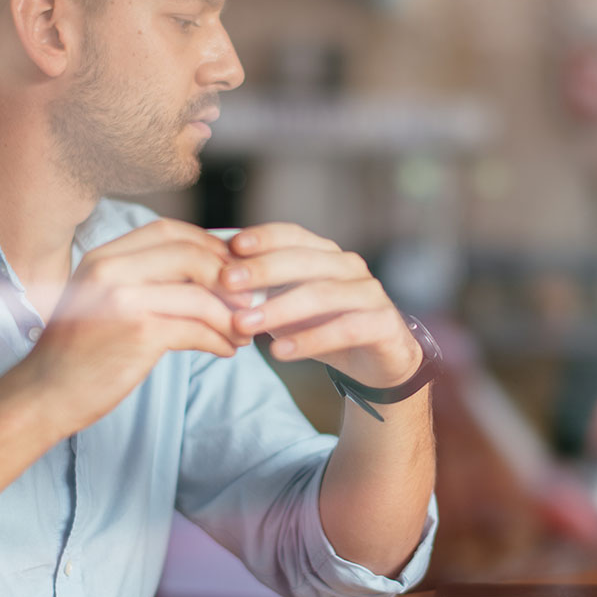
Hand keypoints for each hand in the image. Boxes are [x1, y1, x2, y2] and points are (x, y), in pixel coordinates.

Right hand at [21, 219, 251, 432]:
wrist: (41, 396)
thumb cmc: (79, 351)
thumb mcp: (101, 299)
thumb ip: (142, 279)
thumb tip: (208, 272)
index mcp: (103, 256)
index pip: (168, 231)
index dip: (208, 245)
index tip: (231, 268)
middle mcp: (110, 270)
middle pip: (191, 255)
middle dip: (228, 277)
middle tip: (248, 299)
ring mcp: (124, 300)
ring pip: (201, 295)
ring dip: (231, 315)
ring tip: (242, 331)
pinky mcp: (138, 334)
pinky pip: (198, 329)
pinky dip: (220, 340)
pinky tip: (227, 350)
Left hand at [220, 223, 422, 388]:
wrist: (379, 361)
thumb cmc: (327, 326)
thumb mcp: (291, 307)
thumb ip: (262, 293)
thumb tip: (212, 280)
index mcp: (326, 254)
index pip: (293, 235)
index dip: (264, 237)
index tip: (230, 246)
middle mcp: (350, 267)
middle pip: (305, 260)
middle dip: (263, 269)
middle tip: (227, 282)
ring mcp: (370, 293)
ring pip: (322, 294)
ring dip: (279, 308)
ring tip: (243, 325)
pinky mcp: (384, 324)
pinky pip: (345, 328)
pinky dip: (309, 339)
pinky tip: (280, 351)